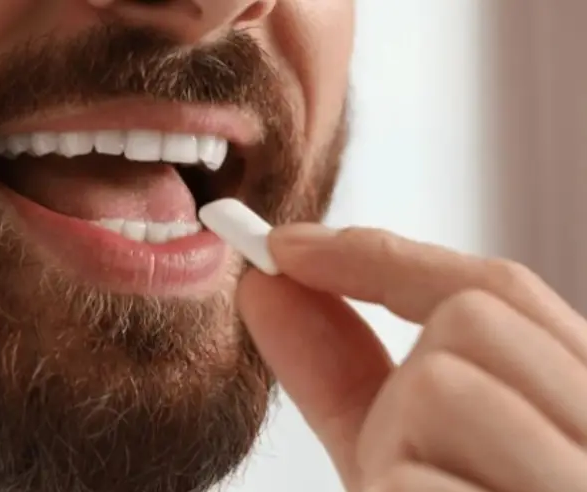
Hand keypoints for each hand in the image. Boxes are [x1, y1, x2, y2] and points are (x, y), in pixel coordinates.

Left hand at [237, 224, 586, 491]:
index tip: (283, 248)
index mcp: (582, 410)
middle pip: (470, 322)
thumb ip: (343, 374)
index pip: (498, 289)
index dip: (379, 256)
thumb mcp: (396, 459)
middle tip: (405, 469)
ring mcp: (574, 480)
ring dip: (397, 457)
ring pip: (444, 388)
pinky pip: (415, 481)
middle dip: (403, 385)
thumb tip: (270, 286)